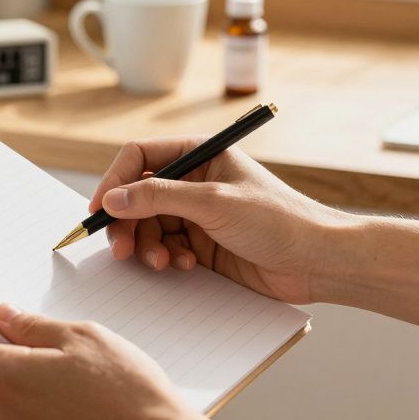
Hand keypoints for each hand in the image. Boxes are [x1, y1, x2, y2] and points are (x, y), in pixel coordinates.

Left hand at [0, 304, 213, 419]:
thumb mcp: (80, 336)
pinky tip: (77, 397)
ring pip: (6, 398)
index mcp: (5, 377)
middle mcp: (5, 414)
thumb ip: (32, 325)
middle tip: (37, 336)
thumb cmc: (126, 393)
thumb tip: (4, 317)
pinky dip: (40, 404)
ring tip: (72, 371)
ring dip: (24, 379)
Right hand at [89, 138, 350, 303]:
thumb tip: (112, 199)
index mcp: (200, 153)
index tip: (99, 210)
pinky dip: (166, 257)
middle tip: (122, 250)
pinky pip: (166, 247)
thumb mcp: (214, 203)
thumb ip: (158, 197)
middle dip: (128, 223)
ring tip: (162, 262)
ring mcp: (198, 213)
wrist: (320, 262)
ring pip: (149, 225)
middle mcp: (195, 180)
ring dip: (148, 246)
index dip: (114, 182)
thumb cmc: (280, 220)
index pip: (139, 157)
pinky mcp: (203, 244)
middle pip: (138, 196)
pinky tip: (184, 266)